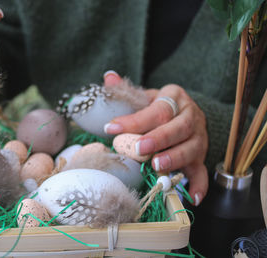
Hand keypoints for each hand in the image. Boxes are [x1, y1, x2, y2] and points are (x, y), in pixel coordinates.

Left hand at [103, 71, 208, 205]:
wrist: (181, 113)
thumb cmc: (156, 107)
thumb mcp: (143, 95)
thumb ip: (125, 90)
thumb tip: (108, 76)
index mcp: (174, 97)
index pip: (157, 109)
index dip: (134, 120)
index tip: (111, 128)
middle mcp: (191, 115)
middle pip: (179, 128)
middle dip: (158, 139)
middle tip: (139, 149)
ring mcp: (199, 137)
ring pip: (192, 149)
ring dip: (175, 159)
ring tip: (157, 167)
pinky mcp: (201, 157)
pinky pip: (202, 172)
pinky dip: (199, 185)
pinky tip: (192, 197)